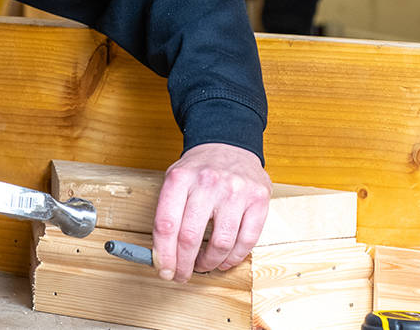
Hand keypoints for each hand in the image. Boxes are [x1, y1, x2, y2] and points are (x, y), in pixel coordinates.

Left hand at [151, 143, 270, 281]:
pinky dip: (234, 257)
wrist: (228, 143)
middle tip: (181, 275)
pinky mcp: (258, 199)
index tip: (163, 270)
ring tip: (203, 265)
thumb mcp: (174, 180)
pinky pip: (247, 240)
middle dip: (183, 264)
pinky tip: (224, 260)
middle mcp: (207, 183)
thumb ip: (166, 213)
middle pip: (189, 237)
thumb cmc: (198, 169)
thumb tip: (161, 255)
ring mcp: (235, 191)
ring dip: (209, 263)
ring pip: (220, 243)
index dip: (163, 254)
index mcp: (180, 178)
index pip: (165, 224)